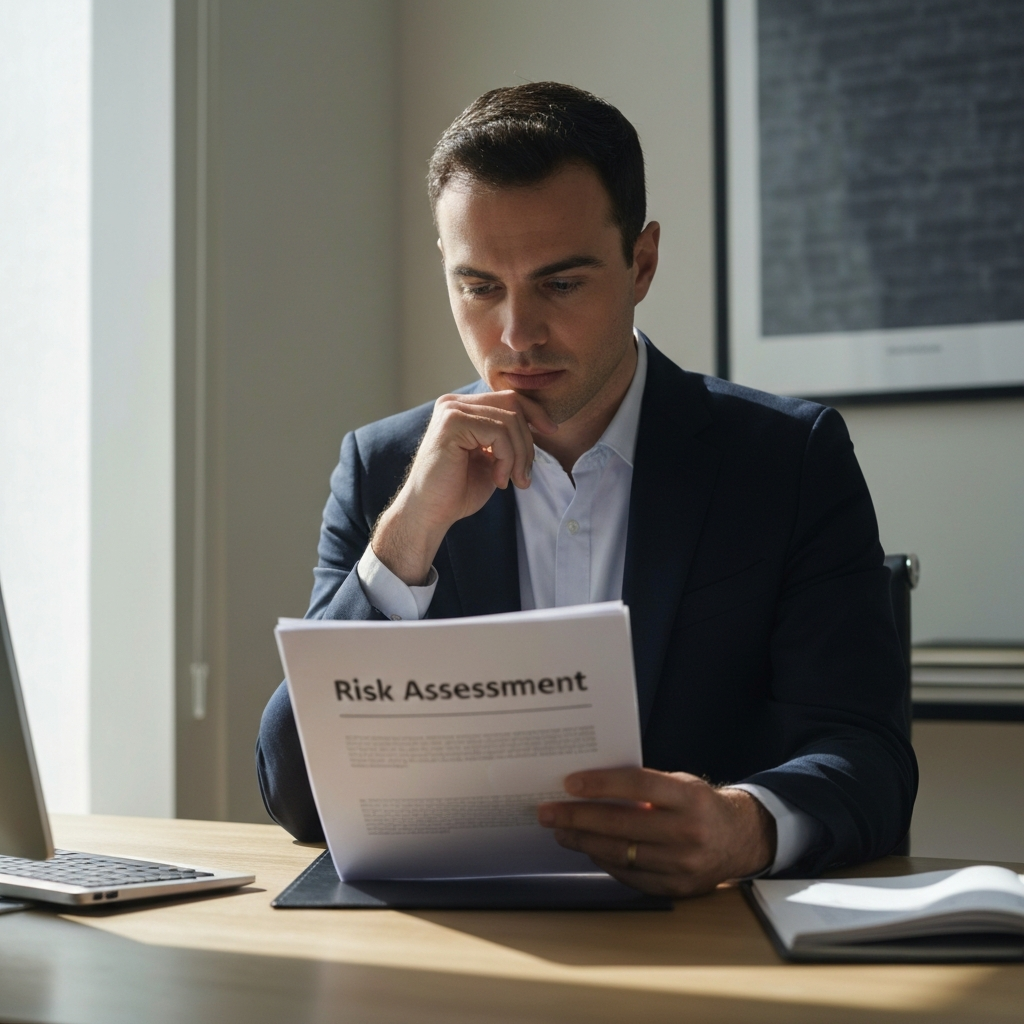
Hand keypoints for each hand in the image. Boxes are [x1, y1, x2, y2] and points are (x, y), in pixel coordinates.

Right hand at [372, 390, 556, 584]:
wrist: (430, 514)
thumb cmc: (458, 492)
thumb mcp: (491, 459)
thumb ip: (507, 439)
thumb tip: (542, 424)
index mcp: (462, 408)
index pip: (508, 398)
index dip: (534, 413)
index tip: (551, 431)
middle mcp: (453, 403)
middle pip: (512, 405)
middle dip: (527, 442)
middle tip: (524, 476)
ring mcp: (451, 410)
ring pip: (509, 421)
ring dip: (518, 456)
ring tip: (513, 481)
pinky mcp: (452, 423)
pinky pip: (498, 432)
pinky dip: (506, 459)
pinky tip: (498, 480)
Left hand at [537, 767, 775, 896]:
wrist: (740, 839)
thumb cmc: (700, 805)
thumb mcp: (680, 785)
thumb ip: (644, 787)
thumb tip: (590, 788)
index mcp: (689, 798)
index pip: (637, 786)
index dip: (601, 784)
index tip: (569, 783)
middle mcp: (688, 832)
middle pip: (622, 825)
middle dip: (578, 818)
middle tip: (548, 812)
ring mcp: (683, 865)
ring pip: (621, 854)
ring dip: (584, 842)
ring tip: (561, 831)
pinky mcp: (677, 888)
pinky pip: (631, 876)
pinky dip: (605, 861)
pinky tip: (589, 849)